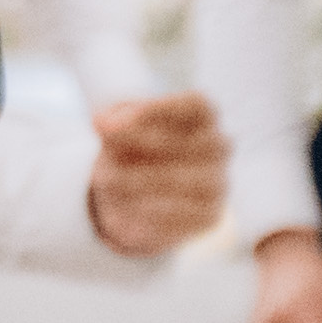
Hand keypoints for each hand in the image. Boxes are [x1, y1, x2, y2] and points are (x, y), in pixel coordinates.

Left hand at [84, 93, 226, 257]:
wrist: (135, 195)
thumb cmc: (131, 148)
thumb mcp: (117, 127)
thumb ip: (112, 121)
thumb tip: (103, 123)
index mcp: (203, 115)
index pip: (197, 105)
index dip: (159, 110)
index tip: (116, 122)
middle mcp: (218, 146)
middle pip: (195, 142)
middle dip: (145, 146)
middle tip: (106, 153)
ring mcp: (217, 182)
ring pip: (188, 181)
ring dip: (141, 181)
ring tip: (106, 181)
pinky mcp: (209, 216)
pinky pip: (185, 214)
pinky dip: (150, 210)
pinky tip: (125, 204)